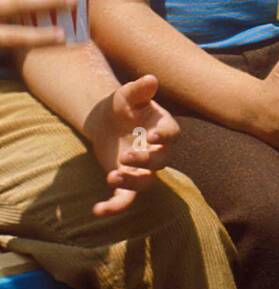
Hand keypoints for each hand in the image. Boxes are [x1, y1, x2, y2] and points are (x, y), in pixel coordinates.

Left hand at [84, 74, 178, 216]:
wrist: (106, 120)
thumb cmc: (122, 105)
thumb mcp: (127, 95)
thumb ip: (139, 89)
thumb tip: (151, 79)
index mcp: (162, 128)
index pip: (172, 135)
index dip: (164, 138)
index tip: (151, 137)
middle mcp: (157, 151)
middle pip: (161, 162)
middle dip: (145, 162)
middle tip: (125, 157)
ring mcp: (142, 169)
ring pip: (145, 183)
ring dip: (131, 183)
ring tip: (111, 177)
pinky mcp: (126, 180)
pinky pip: (125, 199)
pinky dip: (114, 207)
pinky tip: (97, 210)